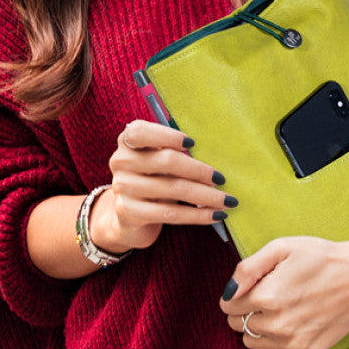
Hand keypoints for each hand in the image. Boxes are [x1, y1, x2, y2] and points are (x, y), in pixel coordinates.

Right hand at [89, 119, 235, 252]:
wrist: (129, 216)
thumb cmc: (153, 177)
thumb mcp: (158, 159)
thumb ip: (175, 150)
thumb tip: (215, 153)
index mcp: (128, 141)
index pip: (142, 132)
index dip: (168, 136)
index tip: (193, 143)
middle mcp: (121, 161)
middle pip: (166, 161)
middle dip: (199, 170)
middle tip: (222, 179)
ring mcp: (123, 187)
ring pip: (173, 189)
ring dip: (205, 196)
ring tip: (227, 201)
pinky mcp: (129, 212)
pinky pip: (170, 213)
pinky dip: (197, 214)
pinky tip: (215, 215)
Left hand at [219, 236, 348, 348]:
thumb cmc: (319, 258)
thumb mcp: (281, 248)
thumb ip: (248, 268)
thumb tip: (228, 291)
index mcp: (267, 297)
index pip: (228, 306)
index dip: (235, 294)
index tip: (251, 286)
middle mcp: (277, 326)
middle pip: (238, 326)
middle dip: (245, 310)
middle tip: (266, 295)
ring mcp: (291, 344)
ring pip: (251, 343)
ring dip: (257, 328)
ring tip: (279, 309)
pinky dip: (271, 345)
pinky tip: (287, 325)